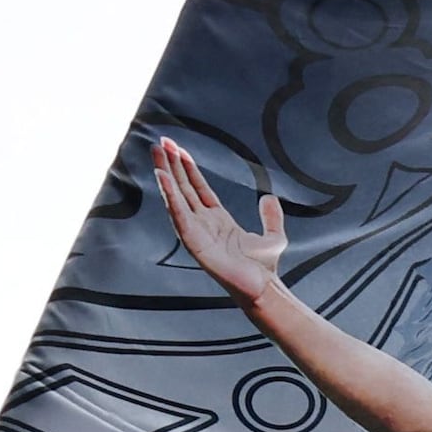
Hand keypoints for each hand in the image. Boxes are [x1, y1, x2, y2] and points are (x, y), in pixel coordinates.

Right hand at [148, 138, 287, 302]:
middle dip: (172, 165)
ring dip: (165, 175)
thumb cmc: (264, 270)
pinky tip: (163, 178)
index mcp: (218, 220)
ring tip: (156, 154)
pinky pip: (178, 215)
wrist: (263, 288)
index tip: (177, 149)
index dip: (187, 168)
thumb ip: (271, 217)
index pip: (197, 188)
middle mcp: (204, 224)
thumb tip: (269, 198)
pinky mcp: (194, 242)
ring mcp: (197, 233)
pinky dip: (170, 197)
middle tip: (160, 142)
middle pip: (183, 188)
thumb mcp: (274, 236)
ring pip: (177, 198)